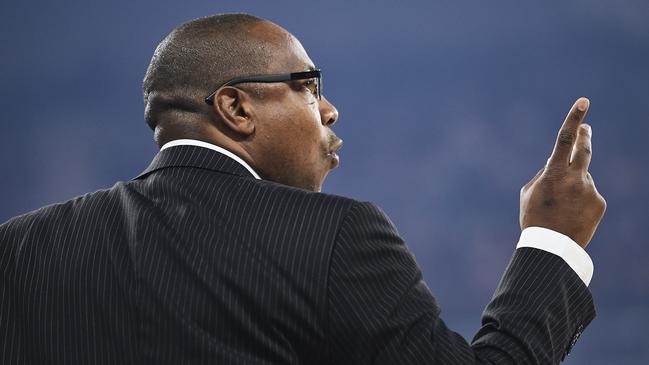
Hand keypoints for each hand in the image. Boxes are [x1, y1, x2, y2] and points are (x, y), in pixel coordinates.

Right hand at [520, 97, 605, 247]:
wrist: (553, 248)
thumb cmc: (535, 218)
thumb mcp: (529, 192)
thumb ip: (543, 172)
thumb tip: (556, 160)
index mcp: (553, 173)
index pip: (565, 139)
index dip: (574, 118)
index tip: (584, 102)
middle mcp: (575, 178)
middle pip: (584, 149)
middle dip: (585, 136)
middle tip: (587, 128)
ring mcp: (590, 190)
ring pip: (582, 178)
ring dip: (574, 185)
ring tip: (562, 206)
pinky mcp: (600, 203)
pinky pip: (589, 194)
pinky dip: (581, 200)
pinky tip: (572, 214)